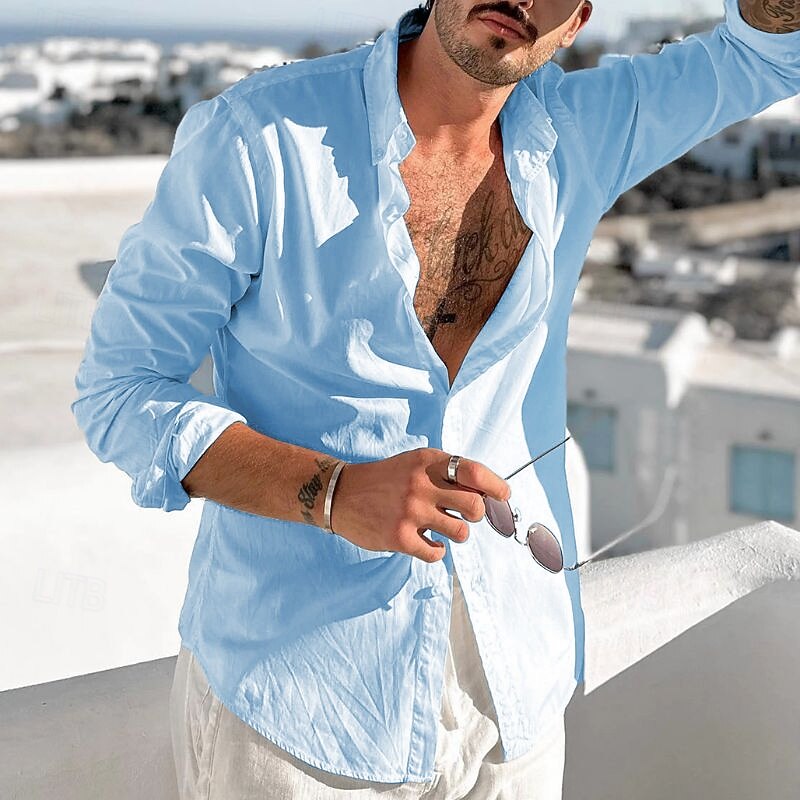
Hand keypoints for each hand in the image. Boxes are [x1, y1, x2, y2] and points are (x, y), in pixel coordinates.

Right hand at [329, 447, 511, 562]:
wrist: (342, 494)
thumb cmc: (387, 479)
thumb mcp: (415, 463)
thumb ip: (446, 473)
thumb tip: (486, 490)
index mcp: (427, 462)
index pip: (473, 471)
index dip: (495, 485)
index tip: (503, 495)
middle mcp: (421, 485)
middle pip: (474, 505)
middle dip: (477, 514)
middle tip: (466, 515)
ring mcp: (410, 512)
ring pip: (461, 532)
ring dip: (458, 533)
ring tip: (444, 528)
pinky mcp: (399, 537)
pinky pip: (436, 553)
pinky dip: (436, 550)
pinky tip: (426, 542)